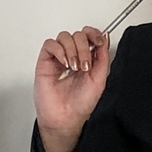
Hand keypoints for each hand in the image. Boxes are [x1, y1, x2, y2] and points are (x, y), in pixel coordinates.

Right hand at [34, 27, 110, 151]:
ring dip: (72, 50)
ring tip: (73, 67)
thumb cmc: (80, 104)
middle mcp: (73, 56)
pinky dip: (59, 50)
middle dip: (83, 48)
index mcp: (87, 59)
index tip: (98, 41)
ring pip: (65, 37)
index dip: (94, 34)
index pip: (89, 36)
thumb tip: (105, 38)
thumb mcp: (99, 80)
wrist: (66, 118)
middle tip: (84, 66)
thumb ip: (103, 59)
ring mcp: (59, 58)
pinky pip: (50, 44)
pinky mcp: (46, 61)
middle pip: (78, 35)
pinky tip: (64, 63)